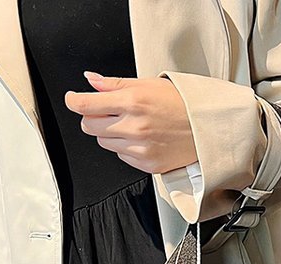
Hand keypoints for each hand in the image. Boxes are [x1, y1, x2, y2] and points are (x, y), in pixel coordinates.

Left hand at [64, 72, 197, 174]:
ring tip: (131, 125)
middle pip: (89, 126)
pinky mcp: (146, 164)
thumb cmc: (182, 104)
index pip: (87, 105)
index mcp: (133, 102)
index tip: (73, 99)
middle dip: (92, 117)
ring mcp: (140, 149)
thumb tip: (91, 80)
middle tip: (106, 112)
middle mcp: (134, 127)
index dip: (74, 101)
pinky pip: (121, 156)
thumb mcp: (149, 84)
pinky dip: (125, 147)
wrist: (207, 129)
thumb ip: (116, 84)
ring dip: (110, 133)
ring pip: (104, 142)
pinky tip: (142, 138)